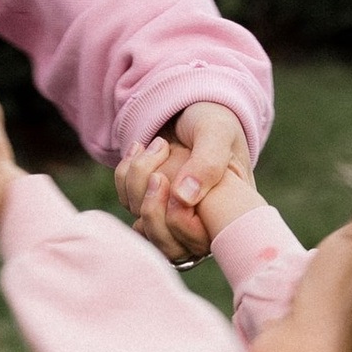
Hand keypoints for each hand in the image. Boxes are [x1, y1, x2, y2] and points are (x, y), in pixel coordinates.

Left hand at [117, 102, 252, 262]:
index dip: (177, 220)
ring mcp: (172, 217)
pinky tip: (141, 147)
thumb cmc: (215, 121)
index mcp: (225, 218)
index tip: (167, 177)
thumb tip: (183, 199)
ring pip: (142, 223)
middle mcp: (199, 225)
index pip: (195, 244)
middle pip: (165, 243)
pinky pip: (128, 203)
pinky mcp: (150, 204)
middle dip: (150, 201)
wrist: (193, 107)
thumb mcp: (218, 134)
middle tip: (160, 158)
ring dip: (137, 179)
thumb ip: (208, 163)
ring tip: (158, 143)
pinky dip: (126, 175)